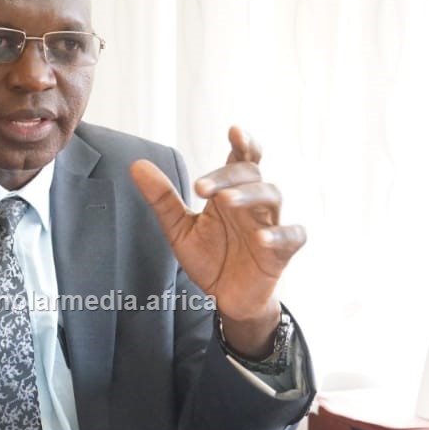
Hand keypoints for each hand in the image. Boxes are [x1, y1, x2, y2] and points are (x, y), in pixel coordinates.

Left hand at [130, 127, 305, 355]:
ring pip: (272, 196)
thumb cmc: (210, 259)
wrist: (225, 298)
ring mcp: (269, 225)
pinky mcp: (280, 252)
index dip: (243, 142)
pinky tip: (262, 237)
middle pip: (251, 174)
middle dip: (228, 176)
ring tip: (226, 201)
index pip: (241, 160)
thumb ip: (162, 198)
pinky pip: (292, 237)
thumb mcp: (179, 229)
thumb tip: (137, 165)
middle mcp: (253, 205)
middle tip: (201, 188)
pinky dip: (280, 235)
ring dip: (249, 195)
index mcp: (230, 194)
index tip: (234, 131)